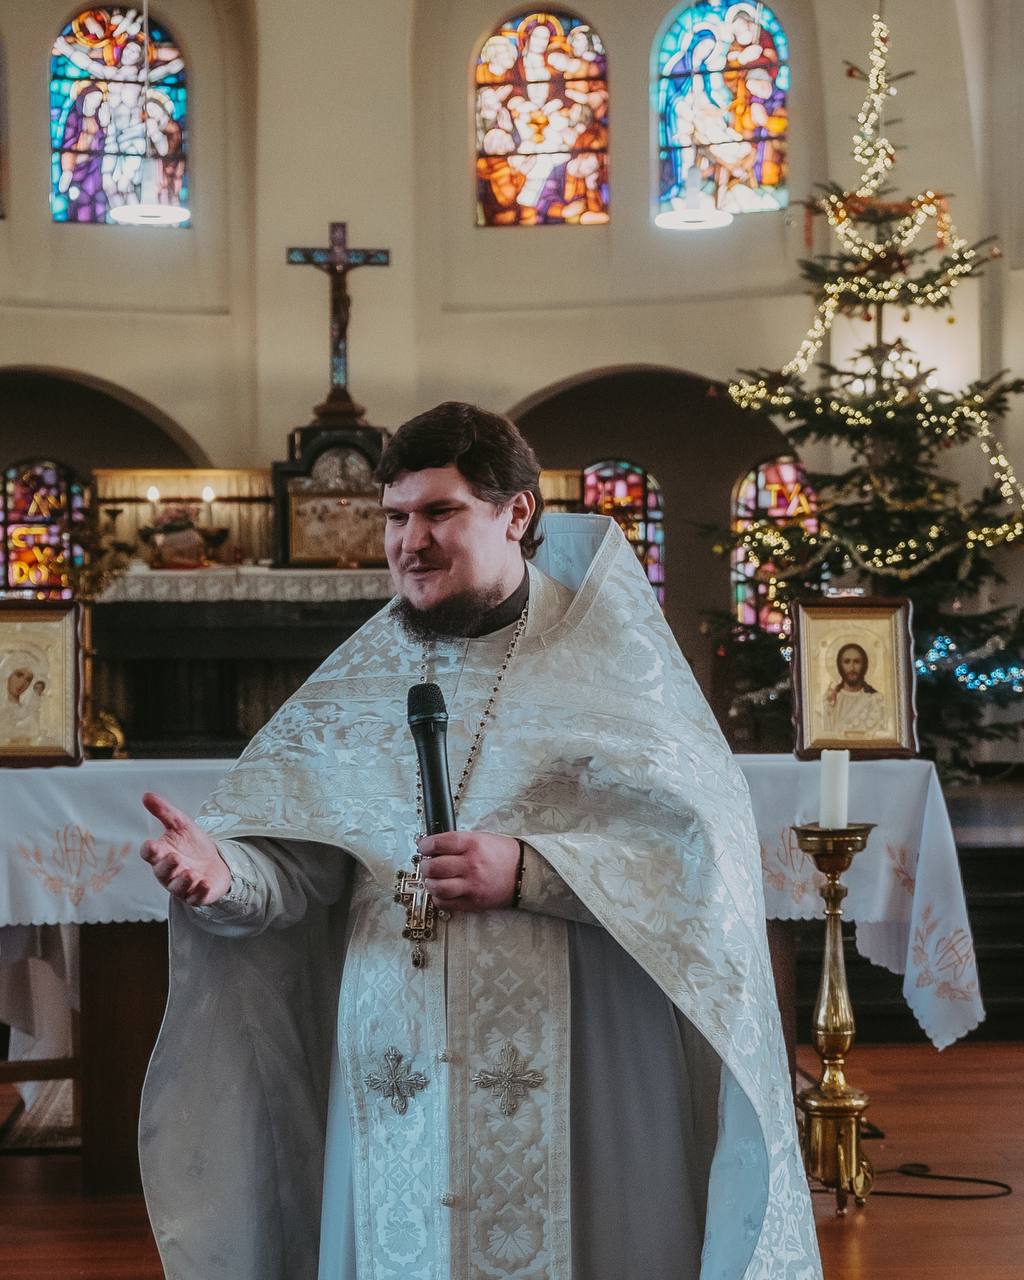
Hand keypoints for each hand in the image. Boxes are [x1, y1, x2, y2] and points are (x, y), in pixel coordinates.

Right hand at [140, 792, 231, 906]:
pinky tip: (205, 883)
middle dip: (167, 866)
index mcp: (161, 854)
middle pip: (162, 871)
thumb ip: (164, 811)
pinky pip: (195, 897)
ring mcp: (182, 885)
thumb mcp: (181, 824)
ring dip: (182, 881)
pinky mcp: (197, 894)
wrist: (216, 862)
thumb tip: (146, 795)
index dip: (150, 850)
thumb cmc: (193, 844)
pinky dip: (199, 892)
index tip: (152, 845)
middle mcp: (169, 871)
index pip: (149, 853)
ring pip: (177, 887)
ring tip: (191, 873)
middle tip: (175, 857)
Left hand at [418, 831, 519, 911]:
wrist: (524, 872)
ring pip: (437, 887)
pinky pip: (446, 903)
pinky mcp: (473, 902)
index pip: (438, 843)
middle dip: (425, 865)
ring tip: (432, 879)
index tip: (423, 847)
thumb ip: (458, 842)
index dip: (425, 845)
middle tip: (427, 864)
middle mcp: (471, 865)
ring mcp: (472, 885)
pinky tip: (442, 891)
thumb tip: (434, 846)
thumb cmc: (502, 853)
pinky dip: (439, 897)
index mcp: (472, 844)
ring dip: (430, 883)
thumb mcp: (481, 838)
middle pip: (434, 867)